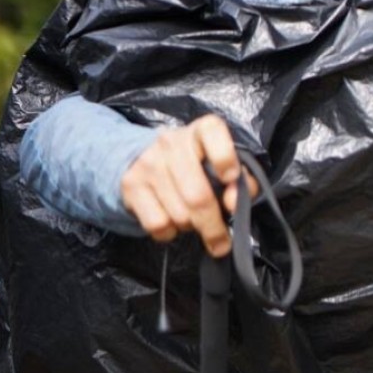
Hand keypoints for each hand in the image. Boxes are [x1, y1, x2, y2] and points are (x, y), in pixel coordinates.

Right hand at [120, 114, 256, 255]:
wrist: (149, 159)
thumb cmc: (201, 165)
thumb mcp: (227, 167)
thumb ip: (242, 183)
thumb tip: (234, 203)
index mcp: (201, 130)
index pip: (212, 133)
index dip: (225, 158)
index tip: (231, 178)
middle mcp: (172, 142)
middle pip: (197, 195)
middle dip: (213, 226)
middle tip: (222, 242)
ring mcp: (148, 163)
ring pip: (179, 214)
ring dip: (192, 228)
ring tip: (194, 220)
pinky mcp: (130, 184)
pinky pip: (157, 224)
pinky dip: (170, 232)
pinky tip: (173, 221)